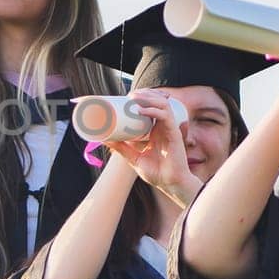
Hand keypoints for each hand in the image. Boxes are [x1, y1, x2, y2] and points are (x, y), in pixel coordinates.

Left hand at [104, 89, 202, 206]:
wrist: (170, 185)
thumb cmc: (156, 173)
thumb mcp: (134, 158)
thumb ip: (121, 148)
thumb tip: (103, 138)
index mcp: (156, 130)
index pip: (150, 106)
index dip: (140, 97)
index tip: (125, 97)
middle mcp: (164, 126)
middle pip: (157, 100)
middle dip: (143, 94)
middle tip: (129, 95)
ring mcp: (169, 128)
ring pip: (162, 103)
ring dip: (148, 97)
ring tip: (133, 99)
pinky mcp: (174, 134)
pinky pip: (166, 116)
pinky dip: (153, 110)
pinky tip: (141, 110)